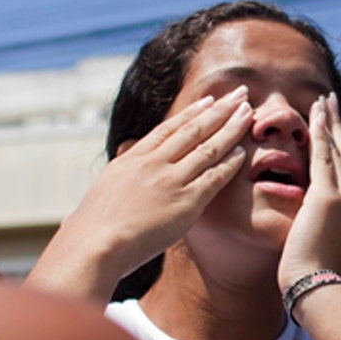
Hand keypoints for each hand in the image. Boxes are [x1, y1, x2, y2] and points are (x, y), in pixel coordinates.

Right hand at [29, 88, 251, 300]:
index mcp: (134, 158)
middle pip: (194, 129)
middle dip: (220, 109)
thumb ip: (120, 172)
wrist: (94, 245)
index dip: (192, 112)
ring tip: (249, 113)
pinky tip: (243, 152)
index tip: (209, 100)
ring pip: (209, 147)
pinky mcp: (185, 203)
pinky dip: (230, 164)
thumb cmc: (92, 227)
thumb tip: (121, 158)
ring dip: (232, 128)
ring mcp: (171, 181)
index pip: (169, 128)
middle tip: (240, 94)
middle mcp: (154, 163)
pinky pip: (213, 178)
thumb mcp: (104, 189)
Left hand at [278, 94, 340, 295]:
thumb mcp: (329, 254)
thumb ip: (329, 236)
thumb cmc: (315, 282)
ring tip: (323, 101)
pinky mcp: (328, 197)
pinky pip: (324, 156)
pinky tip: (315, 114)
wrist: (316, 290)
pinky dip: (320, 132)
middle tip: (333, 106)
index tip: (340, 134)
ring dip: (331, 123)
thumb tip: (320, 234)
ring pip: (340, 151)